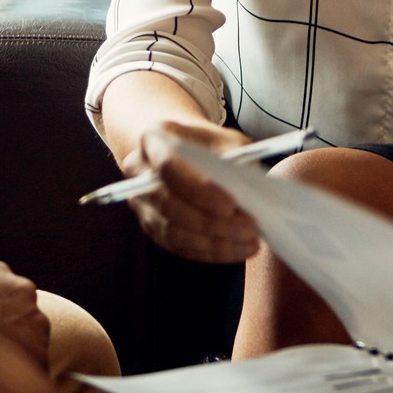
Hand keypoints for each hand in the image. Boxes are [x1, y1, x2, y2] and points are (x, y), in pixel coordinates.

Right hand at [122, 120, 259, 262]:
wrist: (182, 150)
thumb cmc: (207, 144)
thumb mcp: (226, 139)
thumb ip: (236, 160)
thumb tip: (252, 193)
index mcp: (153, 140)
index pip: (169, 167)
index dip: (198, 190)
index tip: (230, 205)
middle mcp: (140, 173)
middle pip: (170, 205)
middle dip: (211, 223)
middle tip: (248, 229)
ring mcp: (142, 204)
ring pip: (173, 233)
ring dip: (214, 243)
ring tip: (248, 242)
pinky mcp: (152, 227)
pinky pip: (179, 247)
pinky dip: (209, 252)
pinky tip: (236, 249)